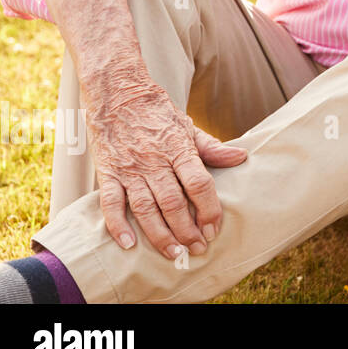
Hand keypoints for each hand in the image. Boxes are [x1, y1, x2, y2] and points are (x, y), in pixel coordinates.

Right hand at [87, 77, 247, 258]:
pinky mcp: (107, 173)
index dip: (208, 209)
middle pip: (173, 202)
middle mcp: (154, 162)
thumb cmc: (157, 113)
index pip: (199, 184)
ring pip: (145, 208)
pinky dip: (117, 226)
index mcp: (178, 149)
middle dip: (187, 230)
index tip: (214, 228)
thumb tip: (241, 157)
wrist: (118, 94)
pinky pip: (110, 203)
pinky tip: (128, 245)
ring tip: (174, 254)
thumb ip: (212, 147)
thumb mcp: (188, 126)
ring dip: (159, 235)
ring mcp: (129, 169)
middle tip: (197, 249)